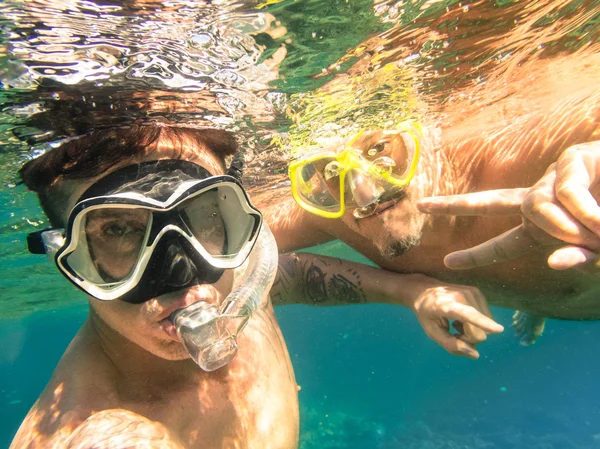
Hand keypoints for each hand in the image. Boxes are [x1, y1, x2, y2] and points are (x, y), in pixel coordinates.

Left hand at [410, 281, 502, 358]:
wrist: (424, 289)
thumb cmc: (426, 313)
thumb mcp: (432, 332)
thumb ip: (451, 345)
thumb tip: (476, 354)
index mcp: (446, 306)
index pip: (467, 315)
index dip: (483, 323)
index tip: (499, 330)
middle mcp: (462, 296)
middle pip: (479, 333)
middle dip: (468, 339)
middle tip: (453, 332)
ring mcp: (472, 293)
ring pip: (485, 328)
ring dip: (472, 331)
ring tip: (456, 323)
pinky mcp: (478, 293)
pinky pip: (486, 320)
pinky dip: (475, 324)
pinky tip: (461, 318)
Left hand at [417, 141, 599, 271]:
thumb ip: (579, 258)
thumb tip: (551, 262)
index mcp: (545, 229)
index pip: (505, 243)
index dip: (477, 255)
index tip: (447, 264)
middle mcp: (542, 203)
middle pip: (490, 203)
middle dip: (455, 205)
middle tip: (422, 204)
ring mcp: (555, 180)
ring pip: (534, 205)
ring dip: (562, 225)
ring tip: (597, 232)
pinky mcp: (574, 160)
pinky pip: (563, 193)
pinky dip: (584, 211)